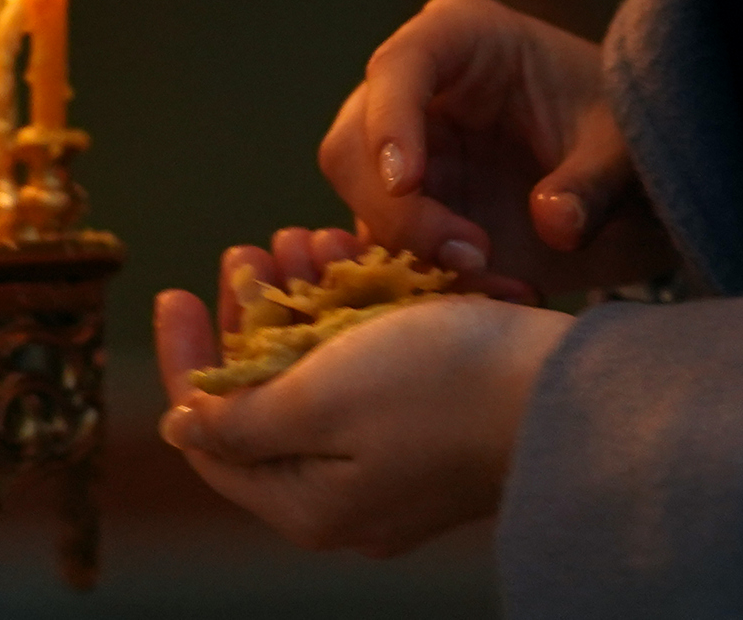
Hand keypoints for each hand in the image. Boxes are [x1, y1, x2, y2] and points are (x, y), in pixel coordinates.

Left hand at [155, 230, 572, 554]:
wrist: (565, 388)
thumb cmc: (440, 388)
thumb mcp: (319, 399)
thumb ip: (240, 421)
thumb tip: (181, 426)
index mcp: (308, 504)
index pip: (210, 437)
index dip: (184, 363)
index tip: (177, 290)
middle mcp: (346, 496)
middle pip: (265, 402)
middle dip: (251, 317)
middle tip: (251, 250)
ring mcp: (394, 463)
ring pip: (320, 375)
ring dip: (301, 303)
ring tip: (304, 238)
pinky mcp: (434, 426)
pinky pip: (370, 369)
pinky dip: (352, 314)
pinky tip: (353, 259)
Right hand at [318, 0, 670, 296]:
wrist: (639, 185)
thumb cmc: (627, 134)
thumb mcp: (624, 148)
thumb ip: (593, 183)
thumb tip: (551, 222)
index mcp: (461, 39)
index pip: (398, 66)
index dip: (389, 122)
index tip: (404, 182)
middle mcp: (417, 97)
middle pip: (353, 148)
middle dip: (400, 213)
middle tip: (472, 256)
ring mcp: (408, 163)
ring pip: (362, 214)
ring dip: (414, 261)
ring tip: (504, 285)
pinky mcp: (414, 223)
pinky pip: (390, 262)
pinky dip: (430, 291)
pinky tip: (504, 296)